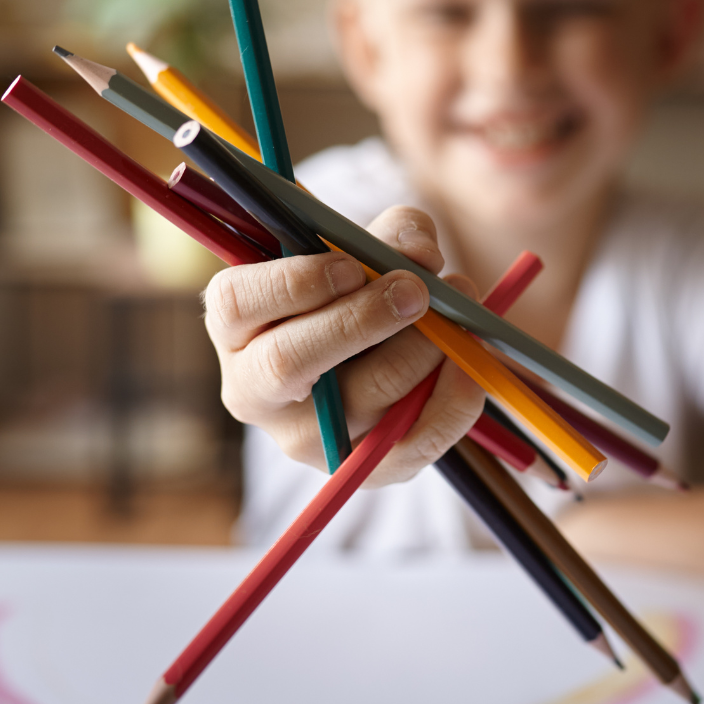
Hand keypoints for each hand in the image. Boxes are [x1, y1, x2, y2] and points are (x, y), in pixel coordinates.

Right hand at [204, 205, 484, 483]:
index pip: (238, 303)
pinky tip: (468, 363)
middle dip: (360, 320)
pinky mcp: (361, 468)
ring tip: (455, 314)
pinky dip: (451, 401)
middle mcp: (255, 390)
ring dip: (419, 351)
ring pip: (361, 399)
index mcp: (235, 326)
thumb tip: (422, 255)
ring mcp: (304, 439)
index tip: (352, 266)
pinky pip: (412, 442)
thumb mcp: (363, 247)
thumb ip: (393, 235)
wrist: (372, 359)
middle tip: (416, 291)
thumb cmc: (354, 290)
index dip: (295, 282)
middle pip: (288, 361)